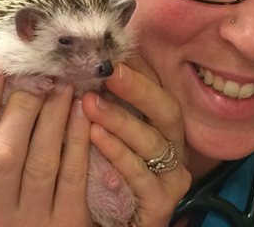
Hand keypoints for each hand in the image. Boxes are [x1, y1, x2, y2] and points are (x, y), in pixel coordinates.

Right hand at [0, 58, 94, 225]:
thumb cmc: (20, 197)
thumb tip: (0, 77)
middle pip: (4, 152)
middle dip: (22, 105)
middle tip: (39, 72)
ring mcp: (33, 220)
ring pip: (41, 160)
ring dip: (53, 115)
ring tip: (64, 82)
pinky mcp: (67, 223)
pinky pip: (74, 175)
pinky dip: (78, 139)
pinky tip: (83, 110)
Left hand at [83, 57, 191, 226]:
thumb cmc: (102, 175)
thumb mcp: (100, 132)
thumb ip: (99, 100)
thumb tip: (80, 59)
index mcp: (161, 123)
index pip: (157, 86)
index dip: (136, 66)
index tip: (107, 50)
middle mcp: (173, 145)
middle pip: (166, 108)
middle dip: (138, 86)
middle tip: (108, 70)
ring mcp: (171, 175)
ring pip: (153, 141)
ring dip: (121, 120)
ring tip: (90, 104)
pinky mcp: (162, 202)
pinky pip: (142, 175)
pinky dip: (119, 155)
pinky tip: (96, 138)